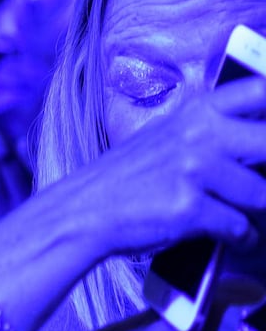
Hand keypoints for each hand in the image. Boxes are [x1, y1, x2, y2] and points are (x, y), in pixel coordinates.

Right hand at [34, 75, 265, 260]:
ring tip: (239, 216)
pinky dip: (239, 239)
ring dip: (256, 213)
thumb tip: (259, 141)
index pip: (258, 90)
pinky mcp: (190, 207)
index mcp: (196, 112)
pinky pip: (241, 228)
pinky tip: (227, 238)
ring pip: (262, 194)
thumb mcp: (166, 137)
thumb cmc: (128, 178)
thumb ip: (211, 131)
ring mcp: (194, 169)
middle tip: (256, 184)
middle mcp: (198, 133)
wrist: (83, 211)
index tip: (265, 133)